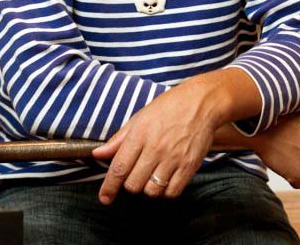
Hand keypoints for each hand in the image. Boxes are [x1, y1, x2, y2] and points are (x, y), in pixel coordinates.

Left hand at [91, 80, 221, 203]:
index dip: (109, 187)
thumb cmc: (168, 107)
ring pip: (152, 191)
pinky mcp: (189, 166)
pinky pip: (172, 192)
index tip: (105, 198)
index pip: (119, 168)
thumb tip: (98, 154)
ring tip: (152, 176)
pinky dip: (166, 191)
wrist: (201, 103)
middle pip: (133, 184)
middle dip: (130, 184)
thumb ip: (118, 140)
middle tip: (136, 173)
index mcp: (139, 135)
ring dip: (148, 188)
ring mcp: (173, 158)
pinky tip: (166, 179)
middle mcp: (155, 149)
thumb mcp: (139, 118)